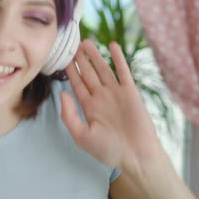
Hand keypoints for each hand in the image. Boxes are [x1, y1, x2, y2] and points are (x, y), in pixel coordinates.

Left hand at [61, 40, 163, 175]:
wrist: (136, 156)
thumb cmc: (109, 150)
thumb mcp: (82, 136)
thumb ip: (69, 115)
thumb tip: (62, 94)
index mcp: (89, 108)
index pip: (77, 85)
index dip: (70, 72)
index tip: (63, 59)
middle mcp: (101, 98)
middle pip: (88, 74)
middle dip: (80, 60)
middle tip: (73, 44)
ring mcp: (116, 94)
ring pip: (103, 69)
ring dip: (95, 56)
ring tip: (86, 42)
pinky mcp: (130, 92)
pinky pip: (123, 72)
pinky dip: (118, 58)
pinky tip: (112, 46)